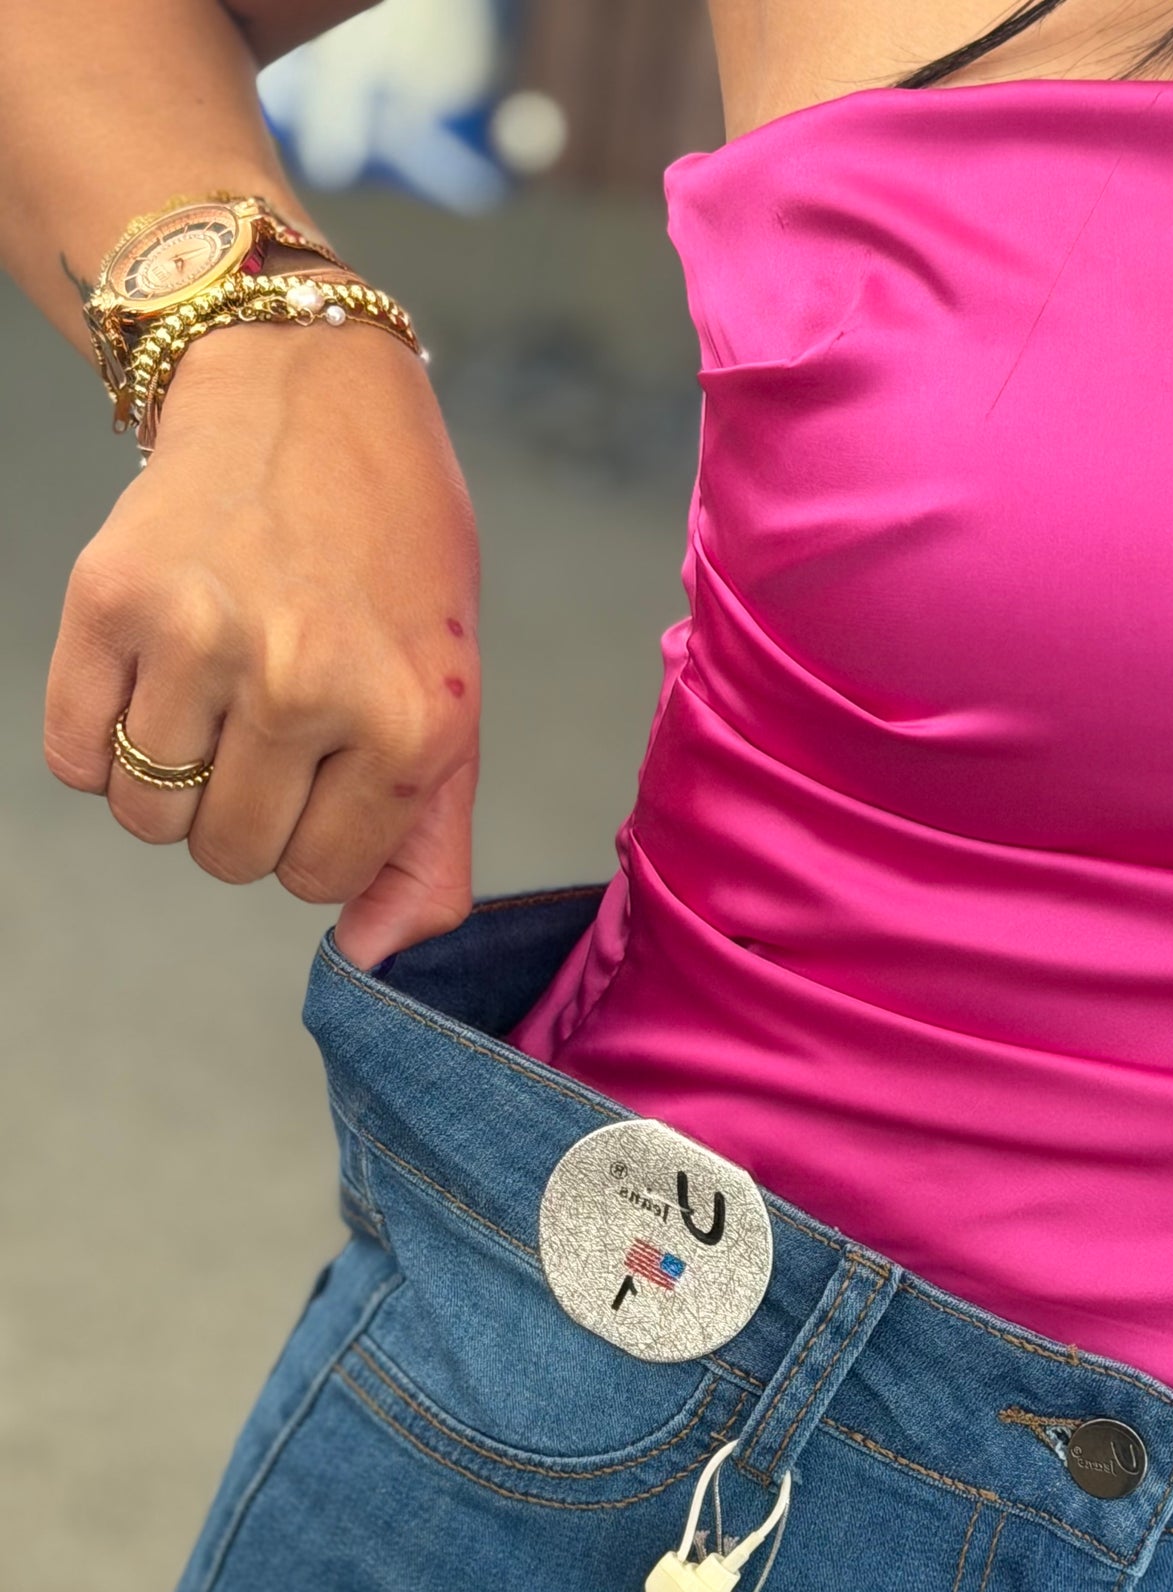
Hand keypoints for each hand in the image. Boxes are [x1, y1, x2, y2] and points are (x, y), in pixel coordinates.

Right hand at [43, 311, 480, 966]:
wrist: (308, 397)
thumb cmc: (392, 571)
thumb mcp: (450, 709)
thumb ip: (425, 854)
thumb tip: (370, 963)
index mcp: (406, 722)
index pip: (316, 879)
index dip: (314, 839)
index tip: (327, 768)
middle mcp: (304, 682)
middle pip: (226, 856)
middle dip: (241, 818)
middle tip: (267, 730)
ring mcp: (201, 637)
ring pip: (147, 817)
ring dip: (168, 787)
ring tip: (211, 706)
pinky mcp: (109, 598)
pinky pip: (74, 757)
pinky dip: (98, 748)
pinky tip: (150, 686)